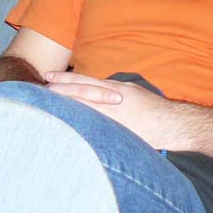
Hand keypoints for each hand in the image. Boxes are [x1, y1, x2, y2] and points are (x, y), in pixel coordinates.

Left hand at [45, 71, 188, 149]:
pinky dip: (78, 127)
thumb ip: (111, 89)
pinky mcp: (117, 134)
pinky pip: (93, 130)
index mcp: (113, 89)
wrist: (173, 125)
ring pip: (82, 112)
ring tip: (45, 108)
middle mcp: (111, 102)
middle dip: (58, 93)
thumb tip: (94, 89)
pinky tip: (64, 129)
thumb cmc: (153, 107)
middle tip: (39, 91)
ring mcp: (113, 119)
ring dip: (64, 109)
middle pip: (77, 95)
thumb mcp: (131, 90)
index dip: (64, 79)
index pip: (83, 81)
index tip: (48, 77)